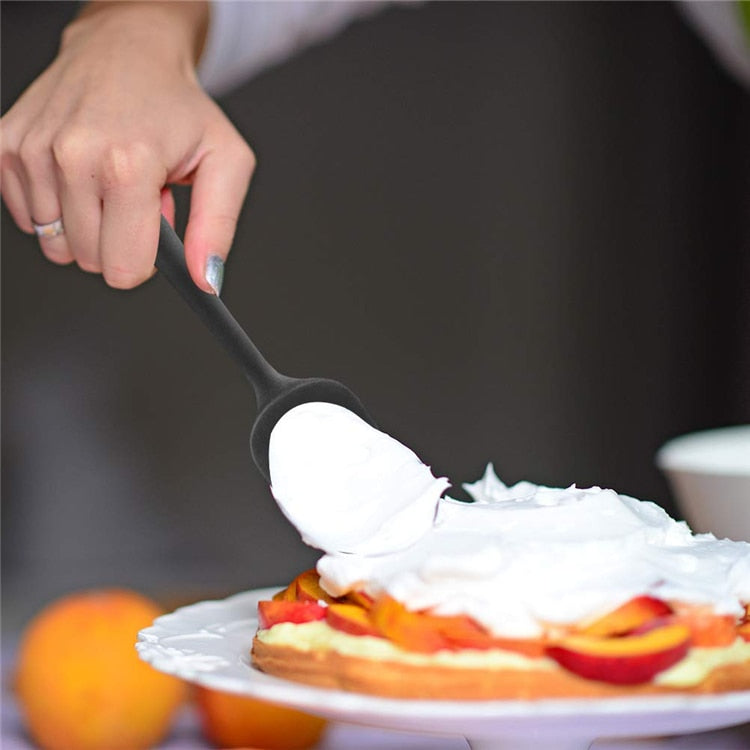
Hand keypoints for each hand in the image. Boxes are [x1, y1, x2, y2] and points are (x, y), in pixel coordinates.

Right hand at [0, 1, 254, 291]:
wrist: (128, 51)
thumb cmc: (178, 106)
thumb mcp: (227, 162)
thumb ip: (218, 229)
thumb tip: (206, 280)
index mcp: (128, 165)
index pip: (124, 268)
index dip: (146, 261)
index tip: (155, 230)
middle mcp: (73, 156)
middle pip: (91, 261)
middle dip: (119, 240)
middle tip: (138, 197)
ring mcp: (33, 152)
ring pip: (57, 245)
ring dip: (88, 224)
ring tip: (112, 183)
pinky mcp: (7, 148)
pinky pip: (31, 221)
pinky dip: (58, 209)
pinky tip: (82, 175)